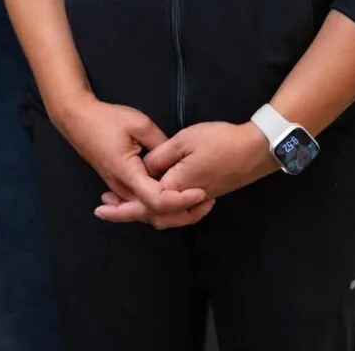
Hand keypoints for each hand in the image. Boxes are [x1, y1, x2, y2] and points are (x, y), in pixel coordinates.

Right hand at [54, 94, 209, 222]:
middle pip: (155, 213)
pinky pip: (143, 202)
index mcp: (127, 174)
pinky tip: (179, 196)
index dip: (181, 199)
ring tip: (199, 201)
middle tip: (208, 201)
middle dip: (183, 212)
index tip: (201, 190)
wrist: (77, 120)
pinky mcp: (120, 186)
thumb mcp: (139, 123)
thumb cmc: (106, 119)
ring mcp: (120, 189)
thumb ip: (160, 143)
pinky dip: (162, 203)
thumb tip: (177, 158)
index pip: (157, 200)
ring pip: (149, 211)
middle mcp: (123, 188)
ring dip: (174, 210)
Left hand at [94, 121, 278, 223]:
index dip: (120, 208)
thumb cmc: (219, 141)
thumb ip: (159, 157)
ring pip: (164, 215)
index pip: (143, 205)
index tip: (100, 207)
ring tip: (122, 201)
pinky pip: (176, 210)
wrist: (254, 150)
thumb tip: (142, 167)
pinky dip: (159, 207)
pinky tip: (153, 193)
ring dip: (142, 210)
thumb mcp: (183, 140)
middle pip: (151, 215)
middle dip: (126, 212)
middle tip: (104, 208)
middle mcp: (185, 200)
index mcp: (175, 187)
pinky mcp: (203, 194)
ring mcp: (196, 200)